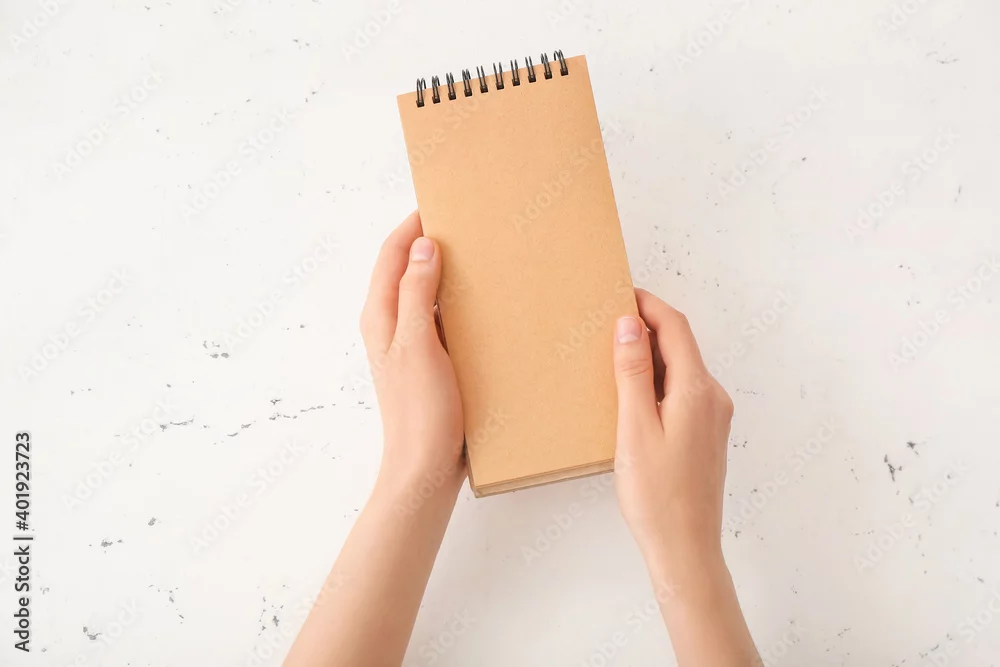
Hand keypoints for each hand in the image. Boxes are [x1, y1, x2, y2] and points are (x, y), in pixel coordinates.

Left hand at [360, 211, 465, 492]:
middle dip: (432, 241)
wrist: (426, 468)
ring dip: (448, 271)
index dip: (413, 223)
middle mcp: (391, 324)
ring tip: (482, 254)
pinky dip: (458, 302)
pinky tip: (486, 301)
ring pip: (427, 292)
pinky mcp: (432, 360)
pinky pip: (443, 318)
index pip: (392, 253)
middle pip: (407, 268)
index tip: (442, 201)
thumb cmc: (419, 410)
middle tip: (469, 222)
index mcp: (380, 315)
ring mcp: (411, 343)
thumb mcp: (417, 343)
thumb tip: (423, 244)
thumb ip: (417, 292)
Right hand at [611, 288, 733, 578]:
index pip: (675, 328)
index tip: (621, 292)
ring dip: (651, 356)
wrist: (685, 548)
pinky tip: (632, 395)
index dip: (648, 305)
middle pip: (681, 346)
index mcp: (698, 390)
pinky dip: (658, 381)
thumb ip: (633, 372)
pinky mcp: (706, 436)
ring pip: (682, 370)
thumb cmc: (656, 495)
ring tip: (614, 355)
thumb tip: (629, 324)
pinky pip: (683, 393)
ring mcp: (713, 418)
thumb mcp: (634, 427)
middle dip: (647, 327)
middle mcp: (713, 398)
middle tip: (609, 320)